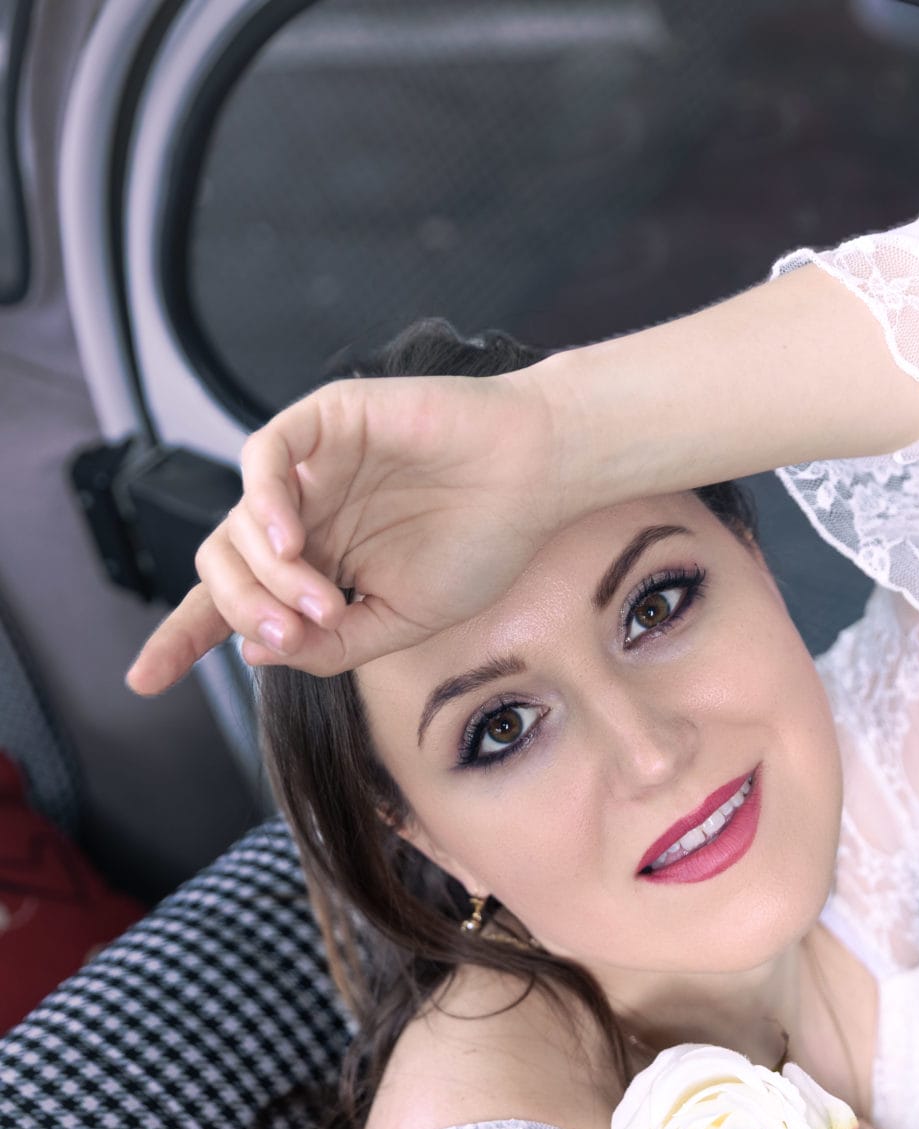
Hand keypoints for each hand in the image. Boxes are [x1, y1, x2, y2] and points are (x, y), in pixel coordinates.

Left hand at [124, 369, 560, 695]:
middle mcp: (304, 515)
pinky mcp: (328, 420)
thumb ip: (331, 645)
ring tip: (325, 602)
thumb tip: (255, 651)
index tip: (143, 680)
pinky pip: (265, 457)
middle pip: (225, 568)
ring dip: (270, 576)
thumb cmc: (484, 544)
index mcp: (318, 563)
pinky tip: (291, 541)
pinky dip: (264, 503)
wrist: (537, 479)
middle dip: (245, 612)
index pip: (233, 602)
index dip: (184, 637)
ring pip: (239, 523)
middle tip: (297, 636)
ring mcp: (312, 467)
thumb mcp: (402, 623)